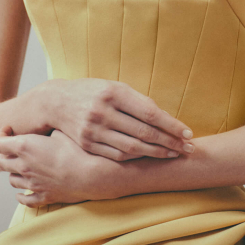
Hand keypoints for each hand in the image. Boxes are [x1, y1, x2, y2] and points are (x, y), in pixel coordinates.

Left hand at [0, 126, 120, 205]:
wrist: (93, 174)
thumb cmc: (79, 149)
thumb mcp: (60, 131)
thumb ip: (46, 131)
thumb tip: (44, 129)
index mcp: (25, 147)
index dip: (0, 135)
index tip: (9, 130)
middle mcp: (24, 166)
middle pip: (1, 162)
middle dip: (4, 153)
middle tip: (13, 148)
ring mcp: (32, 183)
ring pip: (11, 180)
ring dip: (14, 172)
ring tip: (22, 166)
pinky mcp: (43, 196)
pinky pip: (24, 199)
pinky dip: (21, 195)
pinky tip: (23, 191)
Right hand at [42, 79, 194, 160]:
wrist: (56, 102)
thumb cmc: (93, 92)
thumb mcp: (115, 87)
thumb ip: (138, 102)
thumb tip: (166, 119)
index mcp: (114, 92)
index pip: (150, 113)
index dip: (172, 125)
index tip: (188, 133)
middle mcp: (103, 111)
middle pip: (144, 132)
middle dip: (169, 142)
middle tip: (187, 148)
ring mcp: (93, 130)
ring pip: (132, 147)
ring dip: (156, 153)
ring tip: (173, 154)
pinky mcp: (87, 144)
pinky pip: (118, 155)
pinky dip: (137, 157)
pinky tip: (149, 156)